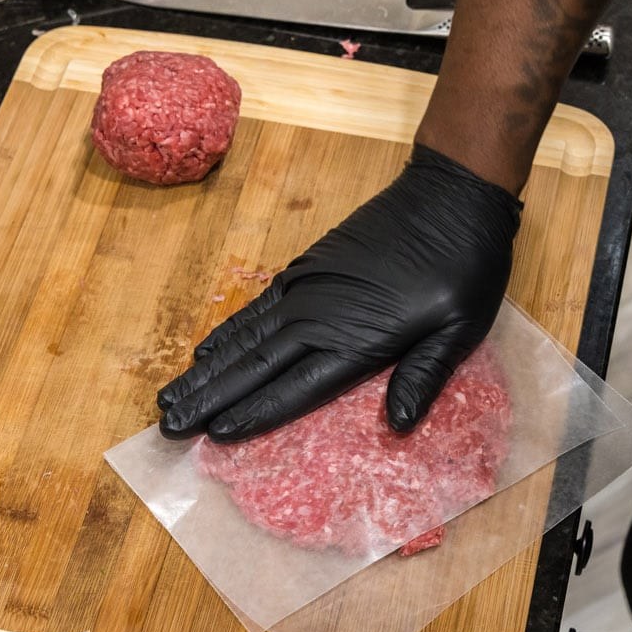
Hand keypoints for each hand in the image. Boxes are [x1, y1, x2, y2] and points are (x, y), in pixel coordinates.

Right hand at [157, 144, 520, 441]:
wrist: (451, 193)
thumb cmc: (465, 266)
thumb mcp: (461, 329)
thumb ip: (424, 375)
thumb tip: (399, 425)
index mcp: (357, 338)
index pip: (295, 387)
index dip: (255, 413)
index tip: (214, 437)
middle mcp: (320, 315)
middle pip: (255, 365)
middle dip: (210, 398)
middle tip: (167, 426)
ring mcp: (308, 288)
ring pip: (246, 338)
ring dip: (207, 371)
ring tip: (169, 396)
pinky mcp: (308, 268)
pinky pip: (257, 308)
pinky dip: (228, 332)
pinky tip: (207, 351)